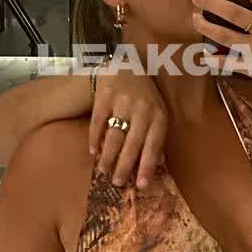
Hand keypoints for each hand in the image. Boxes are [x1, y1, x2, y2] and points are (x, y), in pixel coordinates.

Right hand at [90, 67, 167, 186]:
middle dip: (124, 166)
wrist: (127, 65)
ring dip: (108, 156)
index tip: (141, 185)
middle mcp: (142, 109)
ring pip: (114, 135)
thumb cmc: (145, 96)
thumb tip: (151, 168)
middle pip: (132, 144)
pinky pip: (98, 122)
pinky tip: (93, 151)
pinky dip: (94, 138)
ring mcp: (122, 102)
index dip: (147, 166)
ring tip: (104, 171)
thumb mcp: (157, 113)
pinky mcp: (104, 96)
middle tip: (117, 183)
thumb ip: (154, 137)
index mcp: (158, 115)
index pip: (153, 146)